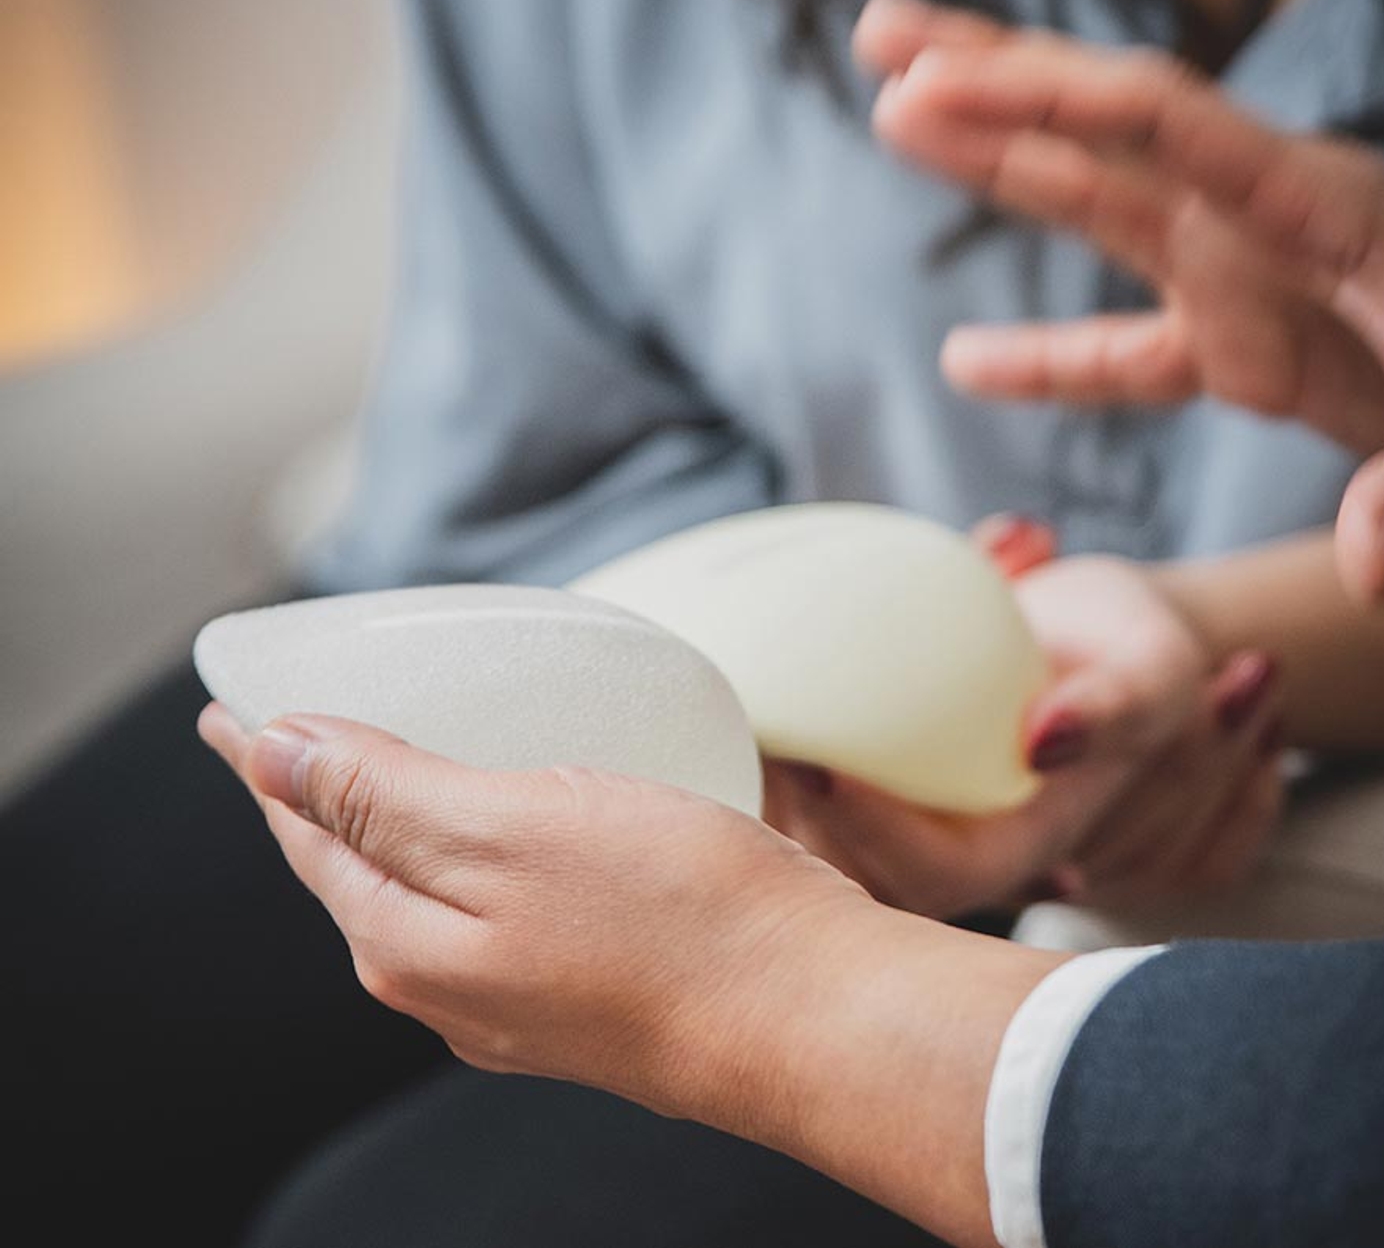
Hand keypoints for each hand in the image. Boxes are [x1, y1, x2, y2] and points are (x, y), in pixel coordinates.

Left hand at [196, 702, 872, 1127]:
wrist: (810, 1014)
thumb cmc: (674, 914)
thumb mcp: (509, 830)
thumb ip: (384, 796)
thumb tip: (276, 755)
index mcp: (407, 940)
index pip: (306, 829)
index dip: (266, 760)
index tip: (230, 712)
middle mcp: (447, 981)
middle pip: (356, 866)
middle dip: (318, 794)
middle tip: (296, 725)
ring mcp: (512, 994)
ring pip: (424, 888)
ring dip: (394, 820)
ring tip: (384, 761)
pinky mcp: (577, 984)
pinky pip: (491, 901)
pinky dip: (470, 846)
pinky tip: (501, 820)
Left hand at [765, 521, 1285, 915]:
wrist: (1093, 642)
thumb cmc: (1123, 654)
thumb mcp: (1153, 670)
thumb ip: (1120, 704)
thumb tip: (1046, 741)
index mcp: (1011, 848)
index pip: (932, 874)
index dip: (874, 832)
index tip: (821, 758)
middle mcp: (941, 849)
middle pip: (841, 875)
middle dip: (779, 819)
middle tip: (738, 738)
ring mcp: (891, 823)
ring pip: (798, 844)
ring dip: (749, 791)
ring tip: (717, 721)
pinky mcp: (855, 787)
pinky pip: (785, 797)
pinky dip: (749, 758)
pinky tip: (724, 706)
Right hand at [853, 0, 1383, 604]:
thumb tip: (1362, 566)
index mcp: (1325, 210)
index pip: (1162, 125)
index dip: (1040, 101)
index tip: (930, 88)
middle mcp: (1265, 226)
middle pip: (1103, 128)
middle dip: (990, 78)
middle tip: (879, 38)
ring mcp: (1245, 283)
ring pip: (1095, 206)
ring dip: (992, 166)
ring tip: (891, 118)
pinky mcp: (1238, 350)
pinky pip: (1120, 349)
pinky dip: (1043, 357)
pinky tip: (963, 361)